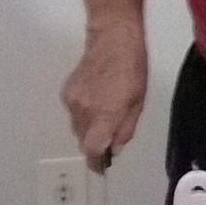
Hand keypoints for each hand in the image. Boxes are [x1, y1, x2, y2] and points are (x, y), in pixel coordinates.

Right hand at [61, 24, 146, 171]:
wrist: (113, 38)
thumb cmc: (132, 67)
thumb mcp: (138, 101)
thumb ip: (126, 128)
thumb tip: (115, 148)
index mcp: (105, 114)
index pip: (93, 149)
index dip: (96, 161)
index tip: (100, 166)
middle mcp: (85, 110)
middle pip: (84, 140)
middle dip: (96, 141)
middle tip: (110, 131)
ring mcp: (73, 100)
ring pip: (78, 126)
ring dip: (89, 125)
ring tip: (105, 107)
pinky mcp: (67, 91)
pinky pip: (74, 111)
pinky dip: (83, 111)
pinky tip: (95, 96)